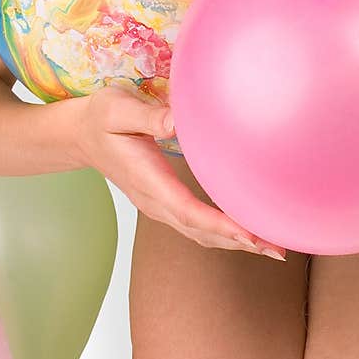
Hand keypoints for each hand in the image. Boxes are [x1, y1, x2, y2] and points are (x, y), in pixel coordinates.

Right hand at [71, 86, 285, 257]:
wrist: (80, 136)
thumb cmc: (101, 118)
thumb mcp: (118, 109)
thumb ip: (148, 115)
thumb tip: (179, 119)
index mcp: (148, 180)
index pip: (188, 210)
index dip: (220, 225)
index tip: (250, 235)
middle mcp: (155, 201)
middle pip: (201, 231)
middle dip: (239, 242)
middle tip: (278, 249)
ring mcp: (159, 206)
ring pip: (200, 234)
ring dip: (235, 244)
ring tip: (272, 248)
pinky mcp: (164, 203)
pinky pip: (196, 226)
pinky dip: (223, 235)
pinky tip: (246, 233)